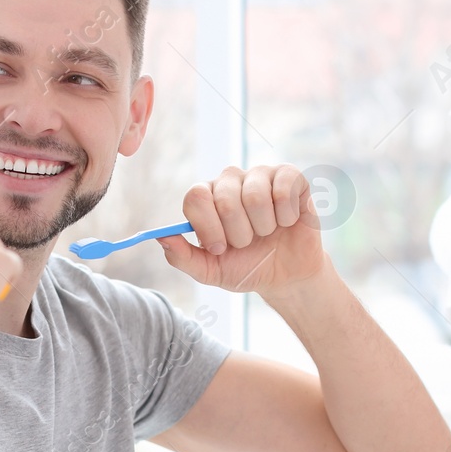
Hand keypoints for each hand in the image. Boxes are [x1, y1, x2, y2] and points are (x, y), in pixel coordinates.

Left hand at [161, 165, 327, 298]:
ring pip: (255, 197)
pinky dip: (286, 215)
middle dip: (239, 234)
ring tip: (267, 232)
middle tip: (247, 243)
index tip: (220, 248)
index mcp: (206, 198)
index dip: (207, 226)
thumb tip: (161, 236)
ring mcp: (259, 175)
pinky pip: (284, 189)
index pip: (195, 197)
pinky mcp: (289, 176)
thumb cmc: (245, 268)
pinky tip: (286, 221)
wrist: (285, 276)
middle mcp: (230, 180)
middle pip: (225, 199)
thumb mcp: (209, 271)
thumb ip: (182, 257)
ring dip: (264, 227)